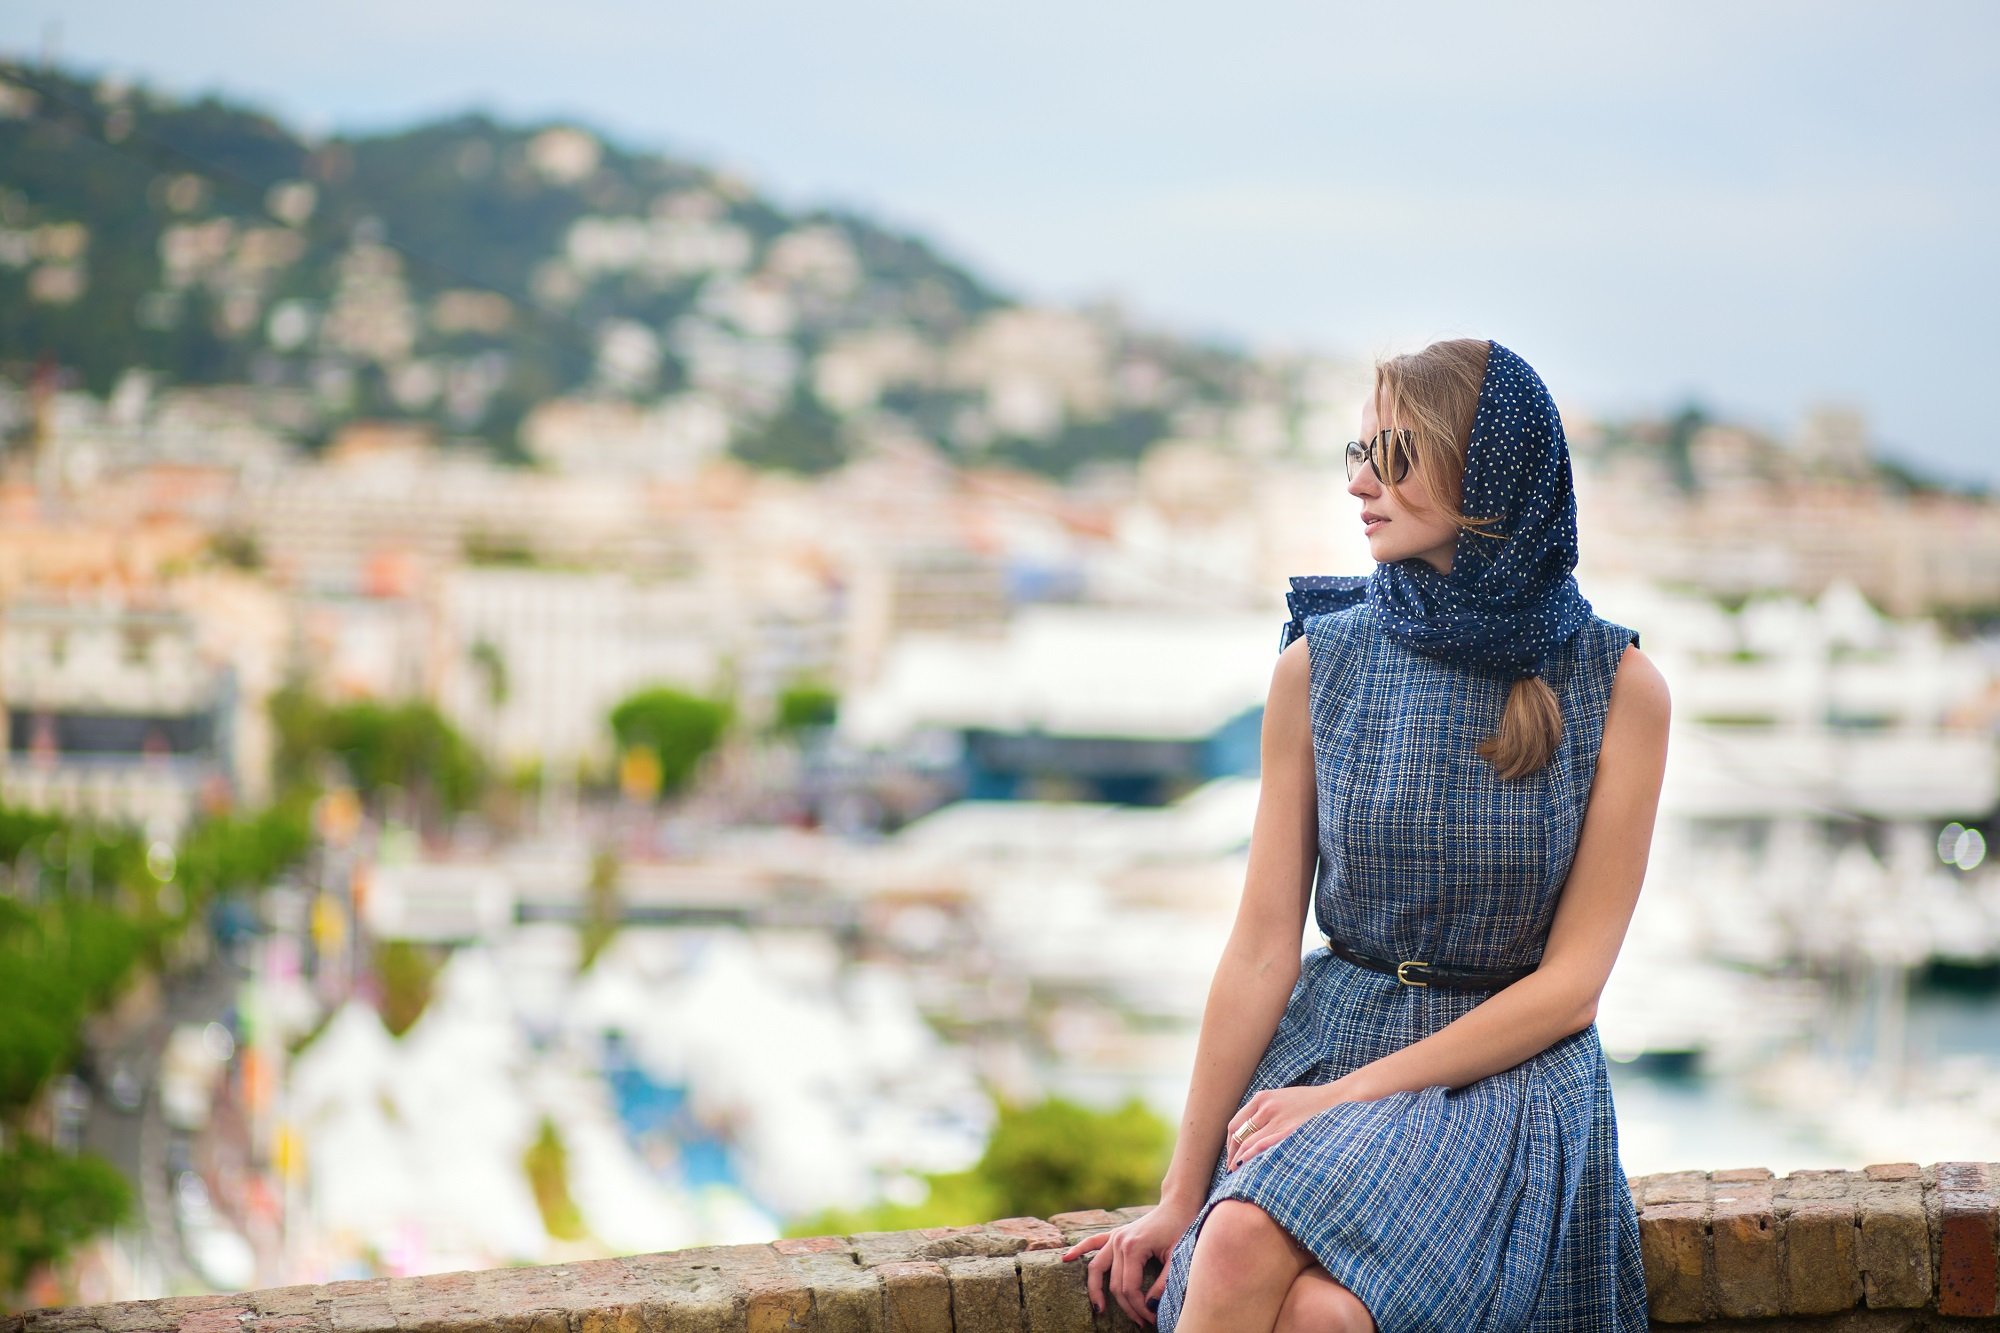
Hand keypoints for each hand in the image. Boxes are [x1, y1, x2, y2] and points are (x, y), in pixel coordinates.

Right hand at [1060, 1199, 1197, 1327]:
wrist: (1177, 1205)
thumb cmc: (1180, 1229)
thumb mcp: (1177, 1257)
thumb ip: (1163, 1282)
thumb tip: (1151, 1306)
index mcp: (1133, 1247)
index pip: (1130, 1288)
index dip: (1139, 1307)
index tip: (1151, 1318)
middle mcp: (1119, 1242)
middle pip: (1115, 1284)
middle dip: (1127, 1307)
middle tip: (1141, 1322)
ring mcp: (1114, 1236)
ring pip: (1096, 1269)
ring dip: (1096, 1291)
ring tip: (1099, 1310)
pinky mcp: (1114, 1233)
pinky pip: (1092, 1242)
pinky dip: (1079, 1250)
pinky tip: (1066, 1258)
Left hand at [1223, 1081, 1343, 1170]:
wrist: (1336, 1100)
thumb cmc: (1309, 1103)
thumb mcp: (1282, 1098)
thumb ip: (1264, 1111)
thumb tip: (1247, 1134)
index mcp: (1262, 1097)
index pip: (1235, 1124)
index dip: (1230, 1143)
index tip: (1231, 1155)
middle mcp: (1266, 1106)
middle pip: (1239, 1135)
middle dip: (1233, 1154)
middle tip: (1231, 1169)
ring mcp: (1278, 1118)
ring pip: (1249, 1143)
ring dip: (1240, 1159)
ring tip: (1237, 1172)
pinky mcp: (1290, 1129)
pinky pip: (1264, 1145)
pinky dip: (1252, 1156)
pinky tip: (1248, 1165)